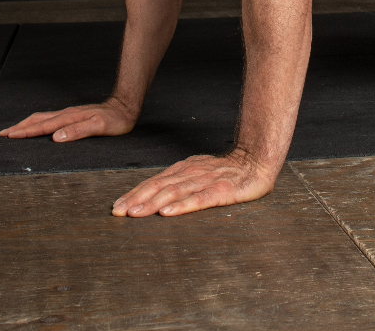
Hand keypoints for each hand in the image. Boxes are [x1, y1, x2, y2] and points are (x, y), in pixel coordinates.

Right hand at [0, 97, 136, 141]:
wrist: (125, 107)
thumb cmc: (115, 120)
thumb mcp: (100, 127)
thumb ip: (79, 131)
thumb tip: (56, 137)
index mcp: (69, 118)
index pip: (43, 126)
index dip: (25, 132)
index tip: (9, 136)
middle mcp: (66, 114)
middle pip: (37, 120)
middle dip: (19, 127)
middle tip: (3, 134)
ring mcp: (69, 114)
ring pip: (42, 118)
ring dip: (26, 124)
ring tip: (13, 130)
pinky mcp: (72, 115)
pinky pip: (50, 118)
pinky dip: (37, 122)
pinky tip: (37, 126)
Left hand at [112, 151, 278, 216]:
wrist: (258, 160)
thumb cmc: (227, 171)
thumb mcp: (198, 172)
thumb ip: (179, 181)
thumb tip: (153, 194)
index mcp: (184, 169)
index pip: (155, 181)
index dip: (135, 193)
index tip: (117, 206)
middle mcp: (192, 173)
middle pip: (160, 186)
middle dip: (137, 199)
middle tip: (119, 211)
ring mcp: (207, 181)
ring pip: (175, 192)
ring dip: (153, 203)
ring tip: (136, 213)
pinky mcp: (222, 191)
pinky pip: (199, 199)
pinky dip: (182, 206)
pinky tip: (169, 212)